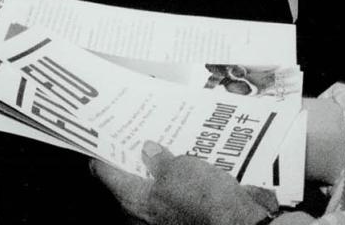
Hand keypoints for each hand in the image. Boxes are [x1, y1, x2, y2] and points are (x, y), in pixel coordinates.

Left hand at [93, 142, 280, 224]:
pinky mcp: (192, 211)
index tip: (101, 132)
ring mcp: (170, 213)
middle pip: (130, 177)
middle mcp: (148, 211)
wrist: (242, 223)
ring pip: (158, 183)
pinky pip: (181, 189)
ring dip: (162, 162)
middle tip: (137, 129)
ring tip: (167, 137)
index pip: (105, 173)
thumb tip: (149, 149)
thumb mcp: (178, 169)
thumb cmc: (205, 203)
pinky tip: (191, 155)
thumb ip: (159, 158)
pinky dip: (183, 173)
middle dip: (134, 154)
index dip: (101, 150)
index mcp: (135, 200)